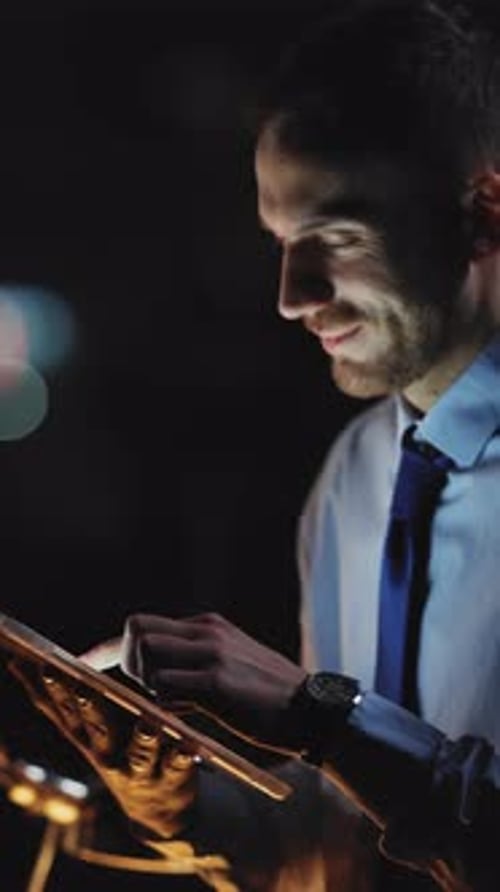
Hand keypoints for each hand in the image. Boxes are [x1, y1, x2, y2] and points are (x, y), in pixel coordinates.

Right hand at [8, 658, 195, 839]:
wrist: (158, 810)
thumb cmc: (118, 752)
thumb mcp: (86, 731)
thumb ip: (62, 701)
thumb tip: (18, 661)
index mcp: (88, 737)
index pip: (66, 711)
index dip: (54, 690)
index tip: (46, 665)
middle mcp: (108, 755)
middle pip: (96, 729)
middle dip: (88, 707)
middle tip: (82, 684)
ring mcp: (139, 770)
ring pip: (139, 753)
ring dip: (142, 736)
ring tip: (148, 720)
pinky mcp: (170, 780)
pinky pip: (177, 767)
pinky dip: (182, 757)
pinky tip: (189, 745)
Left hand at [84, 613, 306, 748]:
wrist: (313, 710)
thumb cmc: (272, 695)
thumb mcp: (232, 664)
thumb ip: (196, 662)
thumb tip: (156, 675)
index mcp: (209, 626)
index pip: (146, 623)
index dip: (110, 646)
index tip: (86, 661)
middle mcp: (206, 631)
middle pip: (136, 630)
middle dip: (126, 661)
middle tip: (145, 691)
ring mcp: (211, 653)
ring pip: (145, 655)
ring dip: (145, 683)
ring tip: (170, 704)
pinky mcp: (217, 681)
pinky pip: (165, 686)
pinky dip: (161, 703)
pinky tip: (181, 715)